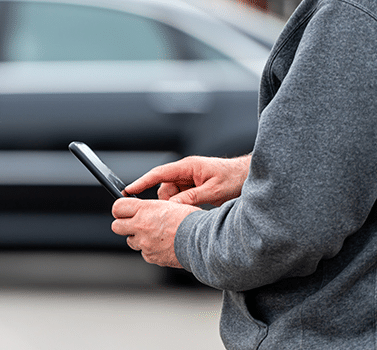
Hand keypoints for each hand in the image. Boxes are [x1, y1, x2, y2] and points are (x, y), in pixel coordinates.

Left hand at [112, 198, 200, 267]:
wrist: (204, 241)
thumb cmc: (191, 220)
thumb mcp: (170, 205)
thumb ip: (150, 209)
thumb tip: (139, 210)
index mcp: (145, 210)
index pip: (117, 207)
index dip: (119, 209)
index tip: (123, 210)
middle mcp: (141, 226)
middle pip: (116, 226)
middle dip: (124, 225)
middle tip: (134, 223)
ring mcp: (145, 243)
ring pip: (130, 241)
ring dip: (138, 238)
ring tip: (156, 234)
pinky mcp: (151, 257)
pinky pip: (144, 253)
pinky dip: (150, 250)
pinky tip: (163, 245)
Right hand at [124, 155, 250, 205]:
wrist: (248, 176)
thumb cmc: (234, 178)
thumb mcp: (214, 191)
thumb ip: (192, 198)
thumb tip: (173, 206)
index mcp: (188, 167)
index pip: (158, 174)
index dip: (142, 182)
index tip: (128, 190)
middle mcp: (185, 171)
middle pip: (164, 189)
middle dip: (169, 202)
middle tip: (185, 209)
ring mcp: (189, 179)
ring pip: (172, 196)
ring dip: (180, 204)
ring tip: (198, 207)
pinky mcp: (193, 187)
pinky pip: (181, 198)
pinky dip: (185, 205)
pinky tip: (197, 207)